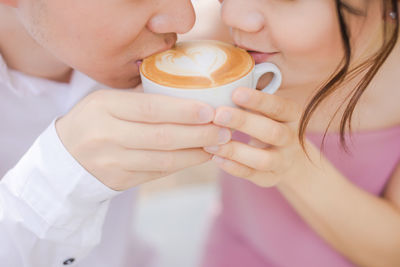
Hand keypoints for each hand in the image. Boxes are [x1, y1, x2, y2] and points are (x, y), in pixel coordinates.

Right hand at [56, 89, 230, 190]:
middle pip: (162, 137)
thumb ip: (141, 100)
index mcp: (104, 107)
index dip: (183, 111)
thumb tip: (189, 98)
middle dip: (199, 134)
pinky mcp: (120, 181)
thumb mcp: (106, 101)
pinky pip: (158, 173)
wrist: (64, 159)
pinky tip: (200, 156)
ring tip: (219, 143)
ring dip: (196, 152)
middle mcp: (107, 135)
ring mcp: (113, 162)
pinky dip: (183, 164)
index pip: (150, 109)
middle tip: (224, 129)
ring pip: (164, 159)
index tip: (210, 110)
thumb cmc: (93, 121)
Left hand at [204, 87, 303, 186]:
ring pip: (263, 159)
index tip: (236, 92)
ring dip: (235, 150)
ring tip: (210, 143)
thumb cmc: (270, 124)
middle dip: (244, 122)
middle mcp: (291, 139)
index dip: (259, 100)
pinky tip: (215, 158)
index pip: (279, 107)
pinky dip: (233, 168)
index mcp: (291, 116)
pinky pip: (252, 175)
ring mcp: (282, 161)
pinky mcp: (270, 178)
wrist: (292, 161)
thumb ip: (252, 99)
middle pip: (272, 132)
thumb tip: (220, 77)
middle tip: (218, 114)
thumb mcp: (269, 110)